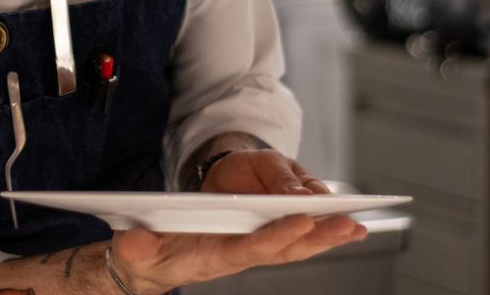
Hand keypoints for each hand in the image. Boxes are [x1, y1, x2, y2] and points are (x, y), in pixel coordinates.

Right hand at [110, 152, 366, 293]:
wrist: (147, 267)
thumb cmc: (143, 257)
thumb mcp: (135, 251)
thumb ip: (136, 248)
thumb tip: (133, 243)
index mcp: (211, 257)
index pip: (249, 248)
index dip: (276, 237)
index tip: (301, 221)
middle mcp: (236, 258)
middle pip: (283, 250)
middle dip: (316, 239)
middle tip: (349, 225)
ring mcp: (245, 252)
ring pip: (291, 246)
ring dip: (323, 237)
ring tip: (356, 225)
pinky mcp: (249, 245)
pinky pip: (286, 240)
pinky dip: (312, 233)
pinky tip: (334, 226)